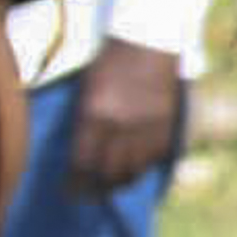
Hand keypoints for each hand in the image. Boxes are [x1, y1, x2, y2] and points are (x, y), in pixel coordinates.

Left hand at [68, 38, 185, 192]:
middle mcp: (122, 125)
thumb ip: (84, 123)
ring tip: (112, 184)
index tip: (70, 192)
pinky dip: (143, 166)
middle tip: (89, 196)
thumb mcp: (87, 91)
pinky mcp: (167, 125)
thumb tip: (80, 156)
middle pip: (109, 173)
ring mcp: (148, 127)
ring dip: (121, 181)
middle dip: (97, 189)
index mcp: (96, 114)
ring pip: (134, 170)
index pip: (83, 163)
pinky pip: (154, 158)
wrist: (148, 39)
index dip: (75, 183)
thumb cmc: (109, 61)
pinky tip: (135, 166)